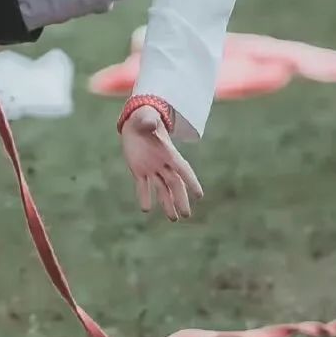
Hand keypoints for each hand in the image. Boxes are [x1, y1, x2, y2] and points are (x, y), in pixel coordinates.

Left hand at [120, 106, 202, 220]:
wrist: (135, 123)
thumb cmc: (145, 117)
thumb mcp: (146, 117)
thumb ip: (150, 122)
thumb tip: (151, 124)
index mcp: (168, 152)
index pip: (183, 169)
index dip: (191, 181)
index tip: (200, 195)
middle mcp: (163, 163)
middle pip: (174, 184)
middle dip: (180, 199)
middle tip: (186, 215)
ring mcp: (151, 168)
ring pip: (162, 189)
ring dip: (167, 203)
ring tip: (173, 219)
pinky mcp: (139, 170)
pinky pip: (142, 186)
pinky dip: (144, 196)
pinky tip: (145, 209)